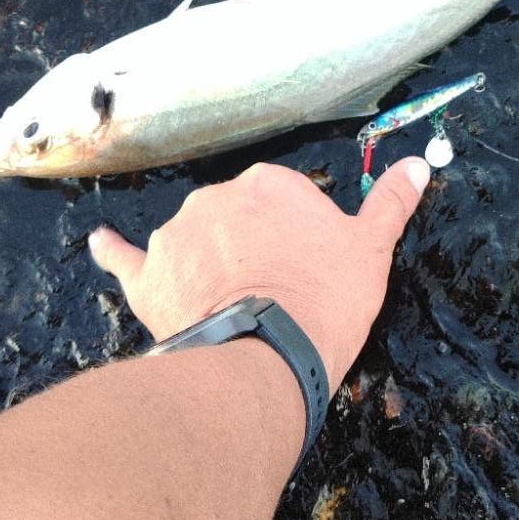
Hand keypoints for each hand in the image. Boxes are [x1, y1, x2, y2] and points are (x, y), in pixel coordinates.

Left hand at [88, 159, 428, 392]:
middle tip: (274, 292)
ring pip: (194, 239)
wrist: (265, 356)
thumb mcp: (370, 250)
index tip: (306, 269)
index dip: (296, 238)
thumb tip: (420, 164)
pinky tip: (98, 241)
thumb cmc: (325, 298)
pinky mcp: (147, 274)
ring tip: (228, 307)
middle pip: (236, 216)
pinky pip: (126, 256)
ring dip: (206, 260)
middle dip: (251, 245)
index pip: (283, 200)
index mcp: (270, 182)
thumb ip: (391, 202)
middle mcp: (217, 196)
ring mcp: (176, 233)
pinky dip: (113, 250)